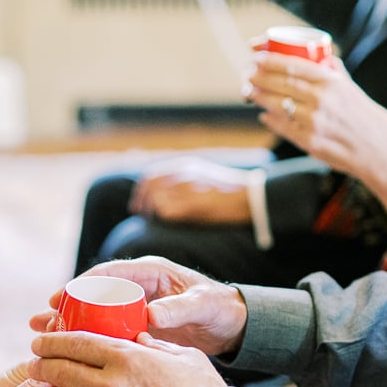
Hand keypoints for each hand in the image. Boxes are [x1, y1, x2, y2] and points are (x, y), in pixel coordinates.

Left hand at [13, 331, 227, 386]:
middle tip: (31, 363)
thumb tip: (140, 337)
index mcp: (127, 358)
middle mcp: (108, 386)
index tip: (41, 340)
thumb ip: (158, 346)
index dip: (54, 340)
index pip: (78, 343)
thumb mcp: (186, 359)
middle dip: (41, 365)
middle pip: (61, 370)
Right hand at [29, 256, 247, 355]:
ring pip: (94, 314)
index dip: (81, 284)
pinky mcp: (136, 327)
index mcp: (150, 272)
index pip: (108, 273)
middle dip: (66, 306)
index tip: (60, 297)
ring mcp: (134, 308)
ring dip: (69, 323)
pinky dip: (86, 341)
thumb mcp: (202, 306)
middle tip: (42, 320)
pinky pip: (106, 332)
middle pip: (93, 294)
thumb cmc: (219, 309)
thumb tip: (152, 315)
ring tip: (40, 333)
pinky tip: (66, 355)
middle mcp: (137, 287)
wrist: (233, 325)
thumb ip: (179, 309)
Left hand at [129, 156, 253, 224]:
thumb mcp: (202, 175)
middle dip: (141, 201)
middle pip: (149, 186)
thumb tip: (160, 191)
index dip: (140, 191)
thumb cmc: (226, 192)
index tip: (138, 204)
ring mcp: (187, 188)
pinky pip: (166, 212)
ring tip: (154, 218)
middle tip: (139, 213)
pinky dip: (162, 217)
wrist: (248, 198)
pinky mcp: (192, 204)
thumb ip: (182, 179)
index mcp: (185, 165)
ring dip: (151, 210)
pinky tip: (168, 221)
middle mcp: (184, 173)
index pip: (151, 175)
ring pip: (155, 198)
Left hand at [246, 52, 386, 219]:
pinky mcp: (309, 142)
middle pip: (280, 83)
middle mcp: (321, 100)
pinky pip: (283, 127)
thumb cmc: (364, 116)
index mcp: (331, 83)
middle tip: (247, 72)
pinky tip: (263, 114)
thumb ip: (333, 72)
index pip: (293, 66)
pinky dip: (270, 119)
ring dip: (259, 96)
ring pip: (277, 105)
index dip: (269, 59)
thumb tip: (318, 57)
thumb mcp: (351, 88)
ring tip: (249, 90)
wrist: (378, 148)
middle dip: (259, 76)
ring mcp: (313, 122)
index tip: (255, 55)